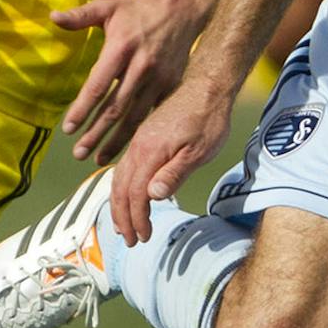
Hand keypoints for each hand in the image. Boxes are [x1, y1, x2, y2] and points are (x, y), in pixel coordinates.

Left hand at [54, 0, 207, 163]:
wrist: (182, 7)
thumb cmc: (139, 7)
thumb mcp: (109, 5)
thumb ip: (80, 15)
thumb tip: (52, 17)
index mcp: (121, 47)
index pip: (98, 86)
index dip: (82, 109)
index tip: (68, 129)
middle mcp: (140, 66)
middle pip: (115, 107)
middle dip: (95, 133)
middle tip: (78, 154)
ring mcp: (158, 78)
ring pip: (135, 116)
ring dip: (116, 139)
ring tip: (99, 158)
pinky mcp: (171, 84)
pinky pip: (153, 113)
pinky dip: (140, 131)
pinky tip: (129, 147)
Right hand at [108, 74, 236, 246]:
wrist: (207, 87)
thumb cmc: (208, 119)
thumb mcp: (198, 151)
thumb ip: (174, 173)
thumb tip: (153, 197)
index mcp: (149, 151)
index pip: (136, 194)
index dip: (137, 219)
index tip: (143, 237)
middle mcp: (138, 146)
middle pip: (120, 189)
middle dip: (123, 218)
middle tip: (130, 240)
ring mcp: (139, 141)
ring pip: (119, 178)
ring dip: (119, 204)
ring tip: (123, 225)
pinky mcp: (144, 137)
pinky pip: (125, 167)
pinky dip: (123, 187)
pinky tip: (129, 196)